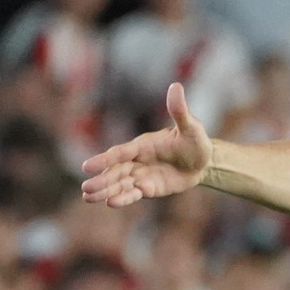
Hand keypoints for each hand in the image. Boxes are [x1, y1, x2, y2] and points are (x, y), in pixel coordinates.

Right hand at [81, 82, 212, 206]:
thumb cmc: (195, 141)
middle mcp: (138, 161)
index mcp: (142, 145)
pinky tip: (111, 203)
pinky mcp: (149, 188)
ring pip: (120, 184)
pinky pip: (134, 193)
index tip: (87, 167)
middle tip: (85, 188)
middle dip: (101, 180)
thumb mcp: (191, 127)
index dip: (104, 160)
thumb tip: (176, 86)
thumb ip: (179, 111)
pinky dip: (124, 198)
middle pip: (115, 171)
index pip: (120, 153)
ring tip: (88, 198)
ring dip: (106, 191)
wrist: (203, 161)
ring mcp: (142, 175)